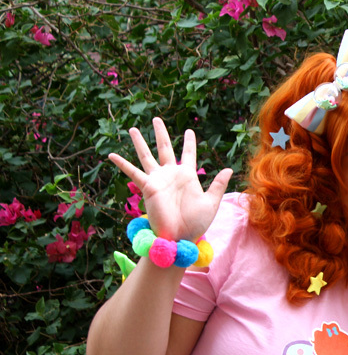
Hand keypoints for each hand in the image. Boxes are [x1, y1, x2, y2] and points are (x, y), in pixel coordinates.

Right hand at [109, 117, 231, 241]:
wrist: (180, 236)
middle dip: (161, 133)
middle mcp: (171, 174)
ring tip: (132, 128)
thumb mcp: (211, 202)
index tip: (189, 130)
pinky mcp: (148, 187)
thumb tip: (229, 169)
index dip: (189, 142)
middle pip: (165, 148)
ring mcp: (158, 180)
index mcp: (188, 176)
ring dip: (140, 142)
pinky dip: (122, 163)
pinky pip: (133, 172)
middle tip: (156, 118)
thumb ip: (218, 185)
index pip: (188, 154)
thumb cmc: (196, 223)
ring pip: (147, 155)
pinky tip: (111, 154)